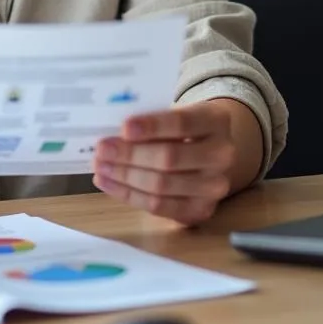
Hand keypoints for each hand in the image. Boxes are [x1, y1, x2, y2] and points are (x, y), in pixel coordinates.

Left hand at [92, 101, 240, 225]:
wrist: (211, 152)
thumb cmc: (184, 128)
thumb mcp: (176, 113)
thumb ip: (152, 119)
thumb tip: (112, 131)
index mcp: (216, 121)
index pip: (182, 123)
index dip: (152, 126)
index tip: (124, 128)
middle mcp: (222, 155)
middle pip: (170, 158)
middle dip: (130, 155)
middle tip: (101, 149)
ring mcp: (215, 187)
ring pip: (162, 185)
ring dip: (124, 177)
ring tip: (100, 167)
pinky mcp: (201, 210)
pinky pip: (159, 206)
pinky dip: (129, 195)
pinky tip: (108, 183)